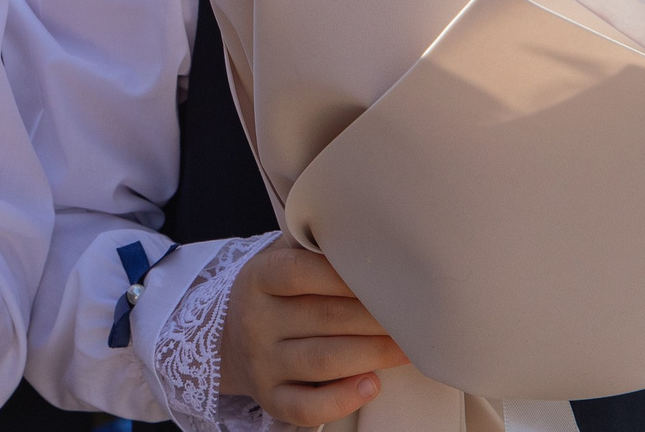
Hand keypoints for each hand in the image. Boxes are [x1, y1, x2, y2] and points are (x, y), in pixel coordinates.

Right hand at [217, 238, 408, 427]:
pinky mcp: (270, 399)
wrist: (229, 340)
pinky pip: (307, 407)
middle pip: (324, 317)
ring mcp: (261, 363)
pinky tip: (372, 385)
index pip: (299, 272)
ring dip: (373, 353)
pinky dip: (342, 399)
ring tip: (408, 347)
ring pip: (323, 360)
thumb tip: (368, 237)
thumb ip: (314, 250)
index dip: (345, 275)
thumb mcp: (279, 261)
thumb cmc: (275, 295)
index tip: (387, 276)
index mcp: (257, 279)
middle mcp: (255, 321)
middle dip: (376, 316)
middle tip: (416, 315)